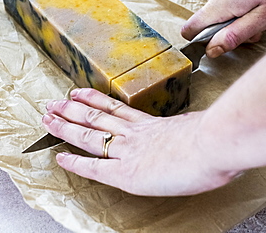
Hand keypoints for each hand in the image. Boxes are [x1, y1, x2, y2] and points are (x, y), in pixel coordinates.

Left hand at [42, 88, 239, 195]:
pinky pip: (95, 167)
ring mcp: (129, 151)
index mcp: (153, 124)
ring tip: (49, 118)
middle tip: (54, 102)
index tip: (80, 93)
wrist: (215, 142)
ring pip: (91, 135)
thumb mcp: (201, 126)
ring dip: (67, 126)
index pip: (117, 110)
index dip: (95, 101)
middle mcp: (136, 134)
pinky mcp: (128, 173)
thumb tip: (197, 128)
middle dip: (73, 109)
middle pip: (97, 118)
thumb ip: (191, 129)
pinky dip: (76, 162)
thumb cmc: (216, 137)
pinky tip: (60, 157)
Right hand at [181, 0, 265, 57]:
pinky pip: (231, 6)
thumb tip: (212, 50)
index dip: (201, 42)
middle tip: (258, 27)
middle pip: (211, 26)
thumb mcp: (263, 18)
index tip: (220, 45)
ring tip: (264, 13)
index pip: (190, 29)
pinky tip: (261, 5)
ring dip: (243, 21)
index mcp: (221, 3)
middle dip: (234, 32)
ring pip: (224, 17)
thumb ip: (235, 35)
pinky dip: (246, 10)